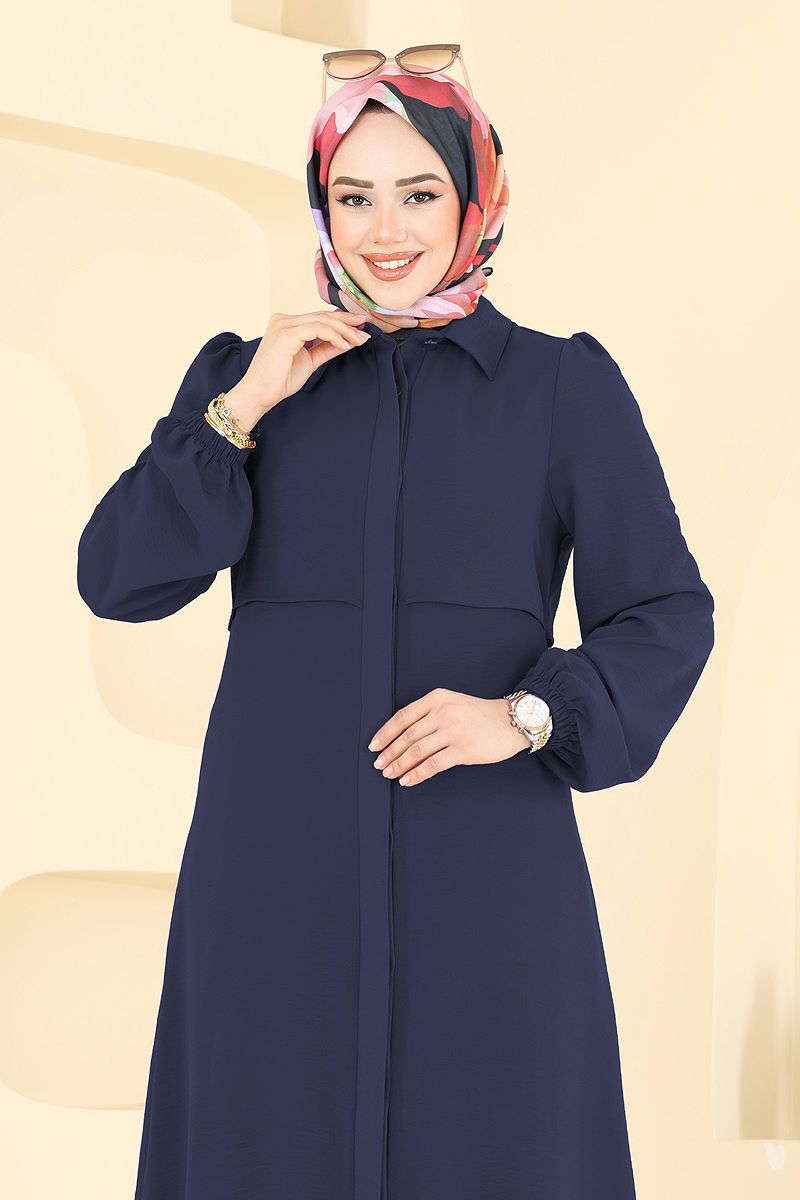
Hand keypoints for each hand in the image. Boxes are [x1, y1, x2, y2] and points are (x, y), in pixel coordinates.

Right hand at [233, 309, 373, 418]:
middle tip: (365, 330)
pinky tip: (344, 344)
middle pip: (322, 316)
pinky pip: (317, 329)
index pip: (319, 318)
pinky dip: (334, 336)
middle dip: (347, 323)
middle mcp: (284, 320)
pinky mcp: (286, 333)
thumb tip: (347, 341)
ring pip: (322, 320)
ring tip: (359, 340)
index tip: (360, 328)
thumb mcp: (309, 361)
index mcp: (287, 324)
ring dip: (344, 330)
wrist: (259, 394)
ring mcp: (283, 324)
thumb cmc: (278, 380)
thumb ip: (326, 348)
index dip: (342, 321)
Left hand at [367, 688, 531, 786]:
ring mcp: (453, 731)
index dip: (385, 733)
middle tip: (379, 764)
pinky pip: (433, 764)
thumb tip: (402, 737)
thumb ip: (429, 714)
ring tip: (390, 773)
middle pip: (407, 736)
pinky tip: (407, 780)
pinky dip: (417, 774)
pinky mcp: (463, 749)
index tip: (374, 746)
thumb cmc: (479, 715)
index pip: (402, 717)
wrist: (511, 721)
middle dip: (389, 752)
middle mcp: (443, 712)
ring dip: (399, 764)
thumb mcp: (452, 703)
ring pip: (417, 751)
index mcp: (436, 698)